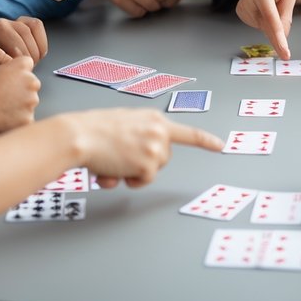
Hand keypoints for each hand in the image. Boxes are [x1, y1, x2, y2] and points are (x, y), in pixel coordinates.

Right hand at [0, 16, 47, 85]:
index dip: (40, 44)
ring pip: (12, 40)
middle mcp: (2, 25)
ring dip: (18, 58)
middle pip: (25, 32)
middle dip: (31, 54)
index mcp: (16, 25)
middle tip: (26, 69)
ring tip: (15, 70)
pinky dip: (3, 62)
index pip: (35, 25)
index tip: (37, 60)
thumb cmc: (6, 72)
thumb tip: (32, 59)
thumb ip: (32, 51)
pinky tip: (4, 69)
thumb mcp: (24, 58)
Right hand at [0, 53, 41, 135]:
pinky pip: (26, 117)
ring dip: (21, 104)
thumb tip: (20, 74)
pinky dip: (17, 119)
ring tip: (1, 108)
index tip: (8, 78)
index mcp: (21, 66)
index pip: (27, 63)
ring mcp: (32, 100)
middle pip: (32, 83)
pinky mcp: (29, 118)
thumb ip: (9, 70)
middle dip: (23, 89)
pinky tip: (3, 119)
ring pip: (30, 101)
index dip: (18, 71)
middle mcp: (31, 81)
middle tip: (4, 96)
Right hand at [64, 108, 223, 187]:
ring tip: (113, 160)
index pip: (188, 133)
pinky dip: (127, 180)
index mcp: (154, 119)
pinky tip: (112, 168)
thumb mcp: (124, 123)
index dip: (205, 141)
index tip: (221, 146)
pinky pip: (141, 182)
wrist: (79, 136)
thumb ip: (140, 134)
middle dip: (144, 162)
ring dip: (133, 171)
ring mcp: (156, 149)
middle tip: (120, 155)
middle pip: (163, 158)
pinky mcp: (148, 166)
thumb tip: (140, 158)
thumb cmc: (93, 129)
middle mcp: (160, 132)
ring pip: (153, 171)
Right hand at [235, 0, 297, 58]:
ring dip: (273, 22)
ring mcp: (242, 6)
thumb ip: (285, 16)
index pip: (270, 17)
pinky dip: (266, 22)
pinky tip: (266, 8)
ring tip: (273, 2)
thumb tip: (281, 37)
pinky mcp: (240, 12)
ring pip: (263, 28)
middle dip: (278, 36)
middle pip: (266, 26)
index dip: (278, 36)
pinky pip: (259, 26)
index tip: (284, 52)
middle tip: (286, 48)